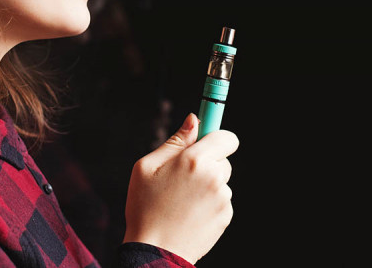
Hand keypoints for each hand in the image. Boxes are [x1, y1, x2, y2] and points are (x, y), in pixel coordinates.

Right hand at [123, 113, 238, 263]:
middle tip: (184, 175)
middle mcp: (214, 177)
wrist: (155, 251)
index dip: (217, 136)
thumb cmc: (145, 207)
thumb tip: (194, 119)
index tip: (209, 140)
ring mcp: (222, 198)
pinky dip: (209, 202)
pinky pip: (220, 200)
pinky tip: (189, 212)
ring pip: (221, 180)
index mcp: (195, 160)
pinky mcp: (226, 216)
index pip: (226, 137)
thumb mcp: (147, 167)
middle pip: (223, 158)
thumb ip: (175, 141)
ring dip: (208, 183)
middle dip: (208, 161)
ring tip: (182, 198)